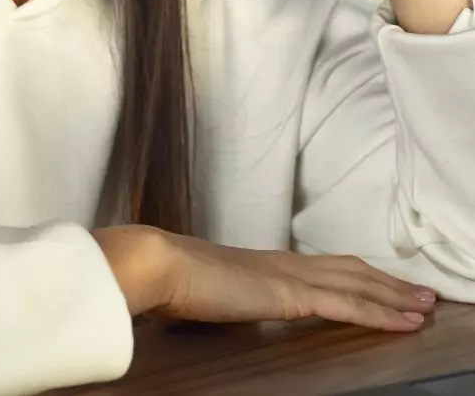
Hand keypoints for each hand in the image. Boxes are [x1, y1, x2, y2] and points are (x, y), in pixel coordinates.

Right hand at [92, 225, 436, 332]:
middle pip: (350, 270)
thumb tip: (221, 298)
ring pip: (357, 284)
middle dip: (388, 283)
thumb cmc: (173, 279)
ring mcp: (289, 276)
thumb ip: (225, 293)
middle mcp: (284, 263)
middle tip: (423, 294)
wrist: (160, 264)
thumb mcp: (209, 288)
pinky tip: (400, 321)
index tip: (383, 284)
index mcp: (267, 263)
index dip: (359, 276)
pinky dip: (379, 312)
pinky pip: (346, 304)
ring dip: (394, 296)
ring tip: (424, 306)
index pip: (325, 267)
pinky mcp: (290, 293)